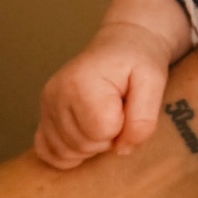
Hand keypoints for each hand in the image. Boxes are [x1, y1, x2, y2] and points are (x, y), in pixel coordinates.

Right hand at [35, 10, 176, 169]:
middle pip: (83, 144)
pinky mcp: (44, 112)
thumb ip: (143, 119)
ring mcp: (47, 103)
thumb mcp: (153, 82)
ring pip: (66, 151)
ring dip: (91, 146)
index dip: (122, 129)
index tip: (127, 107)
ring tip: (103, 120)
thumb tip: (122, 150)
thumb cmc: (138, 61)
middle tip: (118, 113)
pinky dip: (67, 152)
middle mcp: (57, 93)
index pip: (102, 131)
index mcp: (83, 84)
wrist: (121, 45)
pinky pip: (46, 150)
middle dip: (108, 139)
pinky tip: (84, 138)